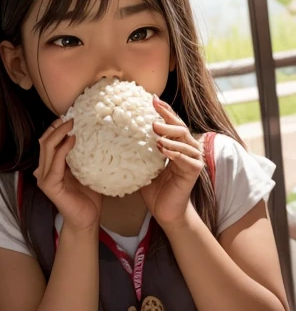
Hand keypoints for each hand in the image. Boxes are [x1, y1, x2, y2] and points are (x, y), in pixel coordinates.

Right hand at [33, 118, 101, 230]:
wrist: (87, 218)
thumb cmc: (88, 196)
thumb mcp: (85, 170)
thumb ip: (81, 156)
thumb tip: (89, 137)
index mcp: (51, 166)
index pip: (48, 142)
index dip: (55, 128)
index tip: (69, 116)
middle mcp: (44, 171)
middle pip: (45, 142)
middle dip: (56, 127)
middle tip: (70, 116)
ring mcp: (44, 178)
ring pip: (47, 149)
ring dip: (59, 134)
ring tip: (71, 123)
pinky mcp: (50, 186)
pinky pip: (55, 163)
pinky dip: (63, 150)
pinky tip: (73, 140)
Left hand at [140, 97, 203, 230]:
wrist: (166, 211)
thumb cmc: (155, 189)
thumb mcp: (144, 166)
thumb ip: (138, 151)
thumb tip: (116, 135)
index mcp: (178, 145)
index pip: (172, 123)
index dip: (164, 110)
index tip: (152, 99)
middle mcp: (189, 149)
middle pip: (180, 127)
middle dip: (167, 117)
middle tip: (153, 112)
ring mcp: (194, 160)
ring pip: (184, 140)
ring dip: (169, 134)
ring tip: (154, 130)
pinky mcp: (194, 171)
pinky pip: (185, 158)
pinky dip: (174, 152)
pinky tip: (162, 149)